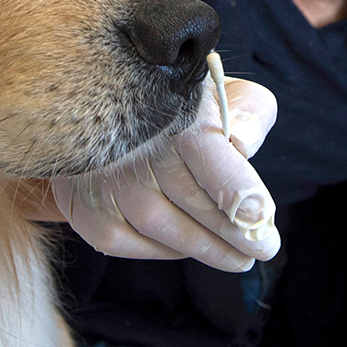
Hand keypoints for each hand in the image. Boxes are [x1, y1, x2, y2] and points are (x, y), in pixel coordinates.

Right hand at [48, 76, 280, 271]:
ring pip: (162, 229)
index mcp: (177, 112)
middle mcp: (135, 146)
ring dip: (205, 249)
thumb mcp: (221, 89)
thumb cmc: (179, 102)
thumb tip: (244, 146)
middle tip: (263, 248)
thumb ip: (248, 112)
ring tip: (236, 257)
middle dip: (234, 233)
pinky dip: (162, 250)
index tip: (261, 218)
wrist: (102, 99)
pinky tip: (186, 246)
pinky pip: (127, 242)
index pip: (212, 160)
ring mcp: (104, 179)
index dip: (239, 192)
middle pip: (194, 204)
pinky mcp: (83, 206)